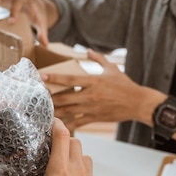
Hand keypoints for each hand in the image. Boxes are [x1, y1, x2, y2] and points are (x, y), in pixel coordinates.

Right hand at [0, 119, 99, 175]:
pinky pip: (90, 174)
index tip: (51, 121)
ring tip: (63, 163)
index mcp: (60, 169)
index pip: (62, 135)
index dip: (57, 124)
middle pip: (75, 142)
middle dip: (65, 139)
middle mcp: (77, 170)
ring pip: (85, 156)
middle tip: (53, 145)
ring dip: (75, 154)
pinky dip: (81, 172)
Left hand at [41, 50, 161, 130]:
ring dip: (55, 112)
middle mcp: (90, 95)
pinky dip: (67, 124)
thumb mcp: (112, 69)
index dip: (54, 78)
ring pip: (68, 111)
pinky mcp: (95, 118)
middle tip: (37, 98)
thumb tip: (88, 50)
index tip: (41, 77)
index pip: (69, 79)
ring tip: (43, 111)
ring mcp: (92, 108)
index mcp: (93, 81)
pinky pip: (77, 122)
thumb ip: (98, 59)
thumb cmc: (125, 85)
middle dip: (50, 99)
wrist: (137, 103)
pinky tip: (58, 125)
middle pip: (64, 98)